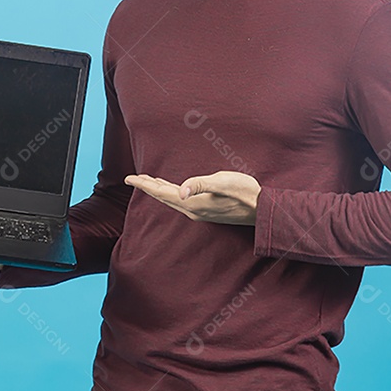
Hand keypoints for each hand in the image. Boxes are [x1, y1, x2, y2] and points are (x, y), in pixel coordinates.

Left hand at [124, 171, 260, 225]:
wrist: (261, 209)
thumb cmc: (244, 192)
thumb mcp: (223, 182)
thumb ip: (201, 184)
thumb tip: (181, 190)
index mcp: (192, 203)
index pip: (162, 192)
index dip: (144, 184)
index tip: (129, 178)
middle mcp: (192, 211)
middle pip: (163, 197)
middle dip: (147, 187)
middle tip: (132, 178)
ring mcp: (199, 212)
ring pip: (171, 200)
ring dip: (158, 191)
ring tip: (148, 182)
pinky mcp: (206, 210)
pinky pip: (180, 202)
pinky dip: (170, 194)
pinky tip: (172, 190)